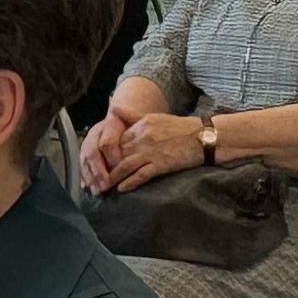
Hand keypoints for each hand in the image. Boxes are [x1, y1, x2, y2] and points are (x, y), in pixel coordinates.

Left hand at [81, 116, 206, 194]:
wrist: (202, 137)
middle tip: (94, 178)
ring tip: (103, 187)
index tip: (97, 162)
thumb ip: (132, 115)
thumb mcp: (153, 117)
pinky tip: (121, 189)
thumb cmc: (179, 127)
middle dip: (104, 167)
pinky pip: (141, 174)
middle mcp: (142, 138)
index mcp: (140, 125)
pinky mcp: (161, 164)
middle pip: (117, 154)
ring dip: (112, 178)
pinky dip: (130, 182)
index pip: (116, 140)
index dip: (105, 152)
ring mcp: (151, 151)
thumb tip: (114, 108)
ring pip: (125, 166)